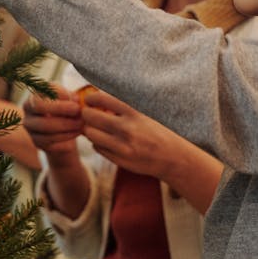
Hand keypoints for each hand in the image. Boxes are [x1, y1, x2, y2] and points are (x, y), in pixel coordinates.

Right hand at [23, 86, 89, 218]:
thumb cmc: (71, 113)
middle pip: (40, 114)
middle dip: (62, 116)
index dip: (58, 102)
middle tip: (81, 116)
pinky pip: (49, 143)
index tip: (77, 104)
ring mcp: (29, 131)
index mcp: (33, 98)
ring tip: (82, 126)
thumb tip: (87, 92)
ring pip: (44, 130)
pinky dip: (64, 139)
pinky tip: (77, 136)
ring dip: (66, 128)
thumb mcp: (72, 101)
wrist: (63, 137)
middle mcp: (26, 113)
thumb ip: (75, 96)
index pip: (40, 98)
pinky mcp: (37, 145)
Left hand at [80, 88, 222, 212]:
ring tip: (94, 128)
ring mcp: (123, 146)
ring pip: (91, 135)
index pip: (103, 99)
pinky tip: (104, 141)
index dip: (91, 98)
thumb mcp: (142, 116)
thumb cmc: (156, 133)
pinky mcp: (120, 160)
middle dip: (85, 114)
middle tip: (87, 114)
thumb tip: (97, 101)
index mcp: (133, 114)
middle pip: (91, 117)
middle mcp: (127, 129)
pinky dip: (97, 144)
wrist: (172, 158)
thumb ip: (122, 110)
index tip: (89, 99)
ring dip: (89, 130)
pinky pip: (98, 149)